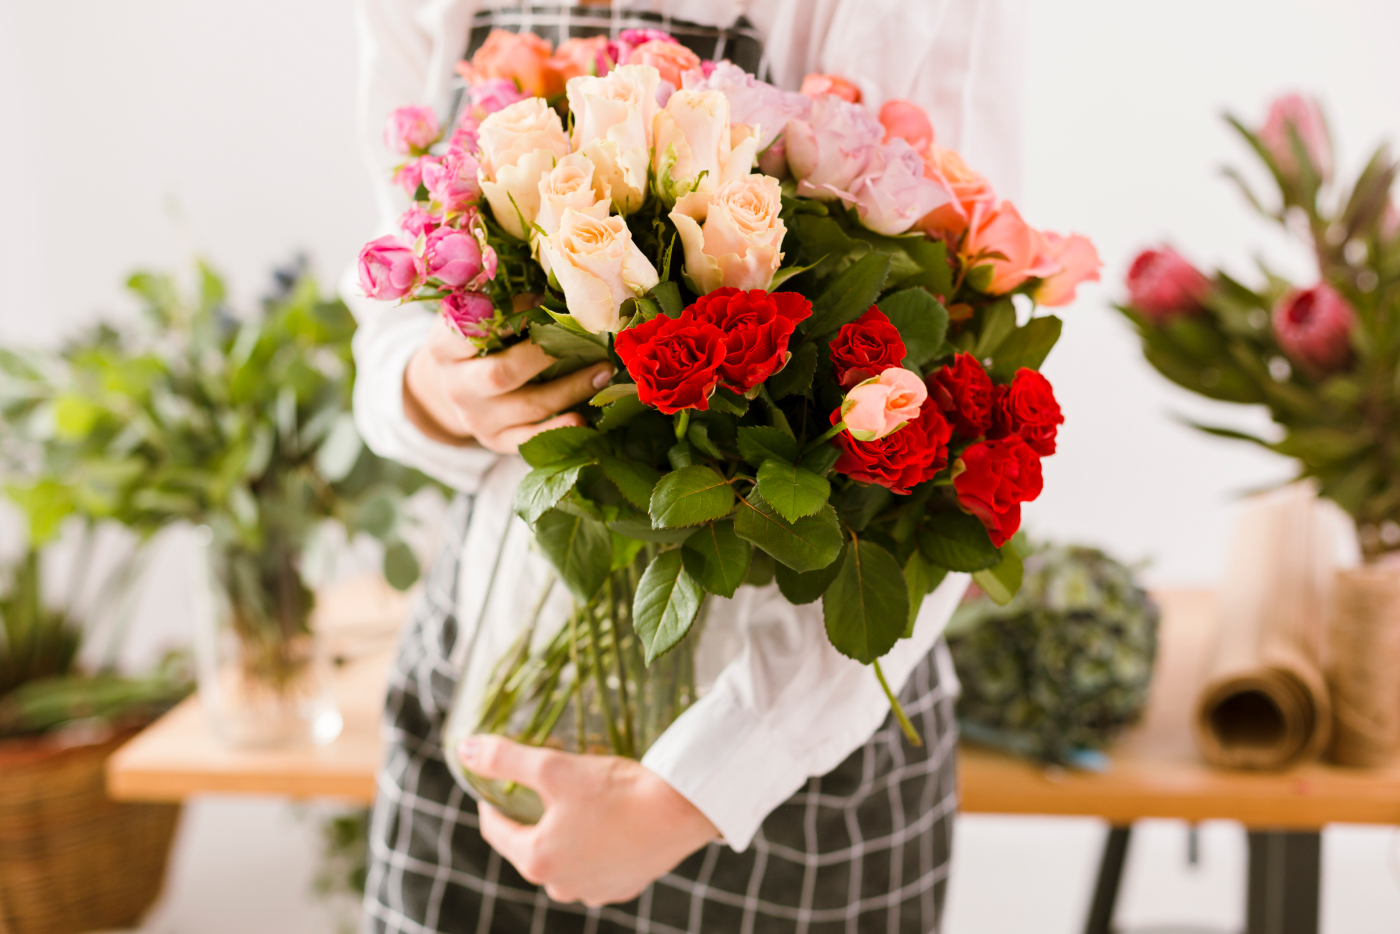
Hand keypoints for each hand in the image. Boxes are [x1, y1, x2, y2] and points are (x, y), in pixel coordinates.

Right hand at [403, 317, 612, 453]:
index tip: (541, 300)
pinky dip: (560, 429)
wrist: (450, 390)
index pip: (471, 332)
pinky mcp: (497, 441)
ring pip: (529, 406)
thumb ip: (496, 302)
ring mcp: (478, 419)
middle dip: (546, 355)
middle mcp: (458, 387)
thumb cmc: (472, 344)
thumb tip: (550, 278)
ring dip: (571, 388)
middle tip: (586, 337)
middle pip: (502, 374)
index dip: (508, 316)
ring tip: (604, 370)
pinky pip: (531, 440)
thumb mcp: (469, 319)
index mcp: (445, 349)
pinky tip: (585, 418)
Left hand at [458, 735, 719, 905]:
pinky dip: (594, 846)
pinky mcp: (624, 888)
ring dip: (563, 834)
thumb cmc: (616, 789)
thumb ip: (505, 758)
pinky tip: (607, 822)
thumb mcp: (553, 766)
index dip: (493, 801)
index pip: (496, 830)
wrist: (682, 810)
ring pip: (564, 859)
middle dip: (532, 817)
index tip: (498, 780)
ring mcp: (594, 891)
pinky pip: (596, 866)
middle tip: (543, 786)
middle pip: (530, 847)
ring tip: (577, 802)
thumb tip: (465, 749)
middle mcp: (562, 885)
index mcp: (538, 860)